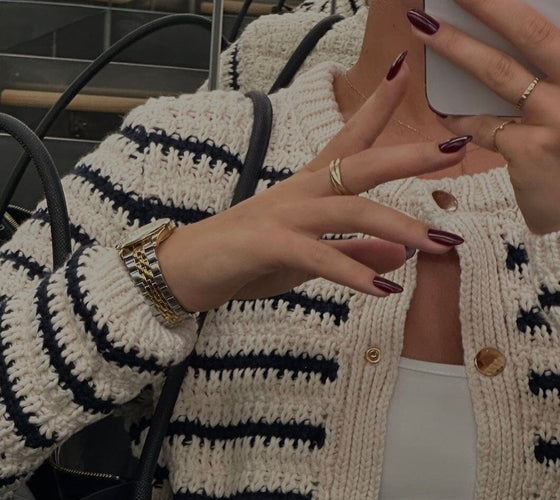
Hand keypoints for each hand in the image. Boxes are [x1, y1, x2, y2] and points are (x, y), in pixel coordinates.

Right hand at [155, 56, 468, 313]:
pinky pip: (319, 256)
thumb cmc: (243, 261)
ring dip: (399, 226)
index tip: (407, 71)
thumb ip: (352, 255)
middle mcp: (300, 192)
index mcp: (308, 188)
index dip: (378, 107)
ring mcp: (283, 216)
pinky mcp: (268, 245)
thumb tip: (398, 256)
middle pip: (361, 163)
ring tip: (439, 243)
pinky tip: (383, 289)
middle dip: (409, 155)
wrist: (185, 272)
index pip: (349, 140)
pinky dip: (353, 273)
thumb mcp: (306, 260)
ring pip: (350, 209)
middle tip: (454, 149)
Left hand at [407, 0, 559, 234]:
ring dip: (458, 47)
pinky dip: (460, 118)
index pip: (551, 27)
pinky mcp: (529, 151)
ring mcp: (555, 119)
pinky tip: (443, 110)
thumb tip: (518, 40)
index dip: (509, 6)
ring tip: (425, 28)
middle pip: (530, 33)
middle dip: (488, 4)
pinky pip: (484, 127)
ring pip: (499, 73)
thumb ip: (552, 77)